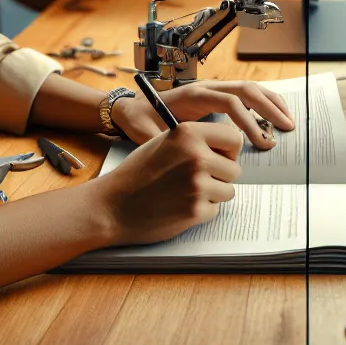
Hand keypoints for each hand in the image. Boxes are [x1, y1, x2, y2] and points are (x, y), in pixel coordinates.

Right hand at [92, 122, 243, 245]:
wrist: (112, 206)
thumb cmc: (137, 173)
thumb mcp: (163, 142)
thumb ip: (194, 139)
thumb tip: (228, 145)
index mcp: (188, 133)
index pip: (233, 137)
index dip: (228, 149)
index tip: (219, 156)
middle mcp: (196, 156)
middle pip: (234, 168)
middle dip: (220, 175)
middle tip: (196, 179)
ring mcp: (197, 185)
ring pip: (228, 191)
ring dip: (212, 194)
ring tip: (185, 192)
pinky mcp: (196, 210)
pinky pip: (215, 209)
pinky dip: (201, 211)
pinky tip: (179, 206)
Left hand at [115, 79, 297, 149]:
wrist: (132, 108)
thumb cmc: (140, 121)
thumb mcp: (147, 134)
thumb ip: (166, 144)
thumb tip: (188, 158)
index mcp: (194, 95)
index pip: (230, 102)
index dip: (247, 122)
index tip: (258, 143)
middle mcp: (207, 87)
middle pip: (246, 90)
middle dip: (268, 109)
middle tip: (285, 129)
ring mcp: (214, 89)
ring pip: (250, 89)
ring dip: (271, 104)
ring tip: (287, 123)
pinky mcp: (217, 97)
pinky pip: (245, 96)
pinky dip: (263, 104)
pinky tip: (274, 119)